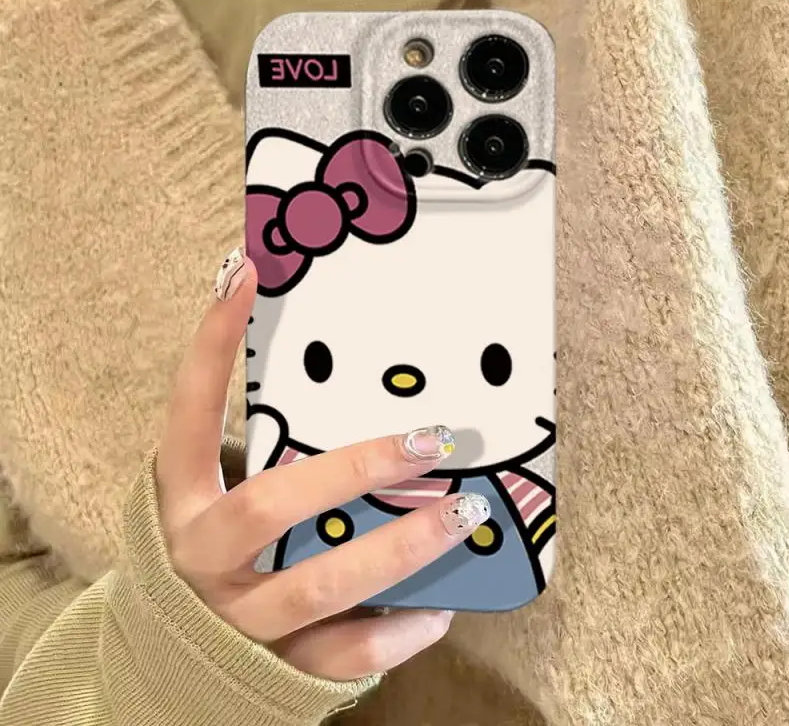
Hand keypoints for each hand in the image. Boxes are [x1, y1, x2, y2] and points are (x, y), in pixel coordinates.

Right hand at [155, 247, 490, 680]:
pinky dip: (400, 632)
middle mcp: (202, 557)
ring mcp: (237, 619)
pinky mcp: (276, 672)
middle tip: (430, 439)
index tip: (246, 273)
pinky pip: (346, 655)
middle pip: (274, 506)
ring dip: (401, 546)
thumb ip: (265, 460)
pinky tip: (441, 605)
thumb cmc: (211, 559)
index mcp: (183, 501)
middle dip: (359, 468)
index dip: (212, 342)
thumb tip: (354, 398)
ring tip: (463, 509)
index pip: (190, 411)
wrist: (167, 668)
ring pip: (321, 583)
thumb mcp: (220, 501)